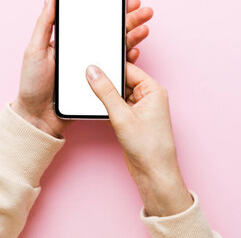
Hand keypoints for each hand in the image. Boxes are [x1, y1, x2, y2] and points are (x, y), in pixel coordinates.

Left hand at [11, 0, 153, 137]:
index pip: (94, 20)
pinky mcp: (100, 83)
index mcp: (71, 40)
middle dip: (129, 19)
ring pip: (118, 47)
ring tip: (144, 28)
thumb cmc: (32, 83)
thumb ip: (44, 24)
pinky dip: (128, 60)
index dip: (111, 9)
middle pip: (111, 31)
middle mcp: (85, 51)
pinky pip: (117, 70)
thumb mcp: (35, 49)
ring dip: (133, 36)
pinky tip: (135, 51)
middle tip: (144, 10)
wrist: (38, 117)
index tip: (125, 0)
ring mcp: (93, 67)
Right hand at [85, 63, 193, 216]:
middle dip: (106, 83)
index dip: (110, 67)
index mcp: (153, 90)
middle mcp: (148, 97)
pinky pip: (116, 107)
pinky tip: (97, 111)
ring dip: (105, 98)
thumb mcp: (122, 115)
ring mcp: (140, 109)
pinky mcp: (132, 120)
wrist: (153, 174)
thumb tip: (93, 72)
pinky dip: (106, 109)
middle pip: (121, 81)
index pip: (128, 69)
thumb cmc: (148, 147)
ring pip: (117, 95)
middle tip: (87, 82)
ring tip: (92, 100)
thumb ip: (105, 92)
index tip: (92, 66)